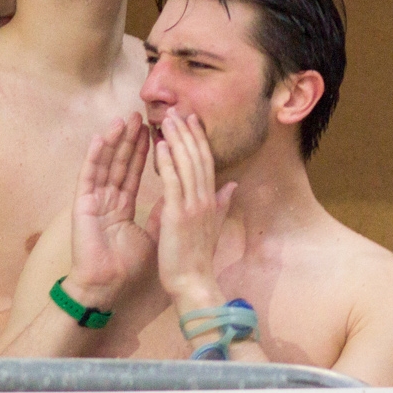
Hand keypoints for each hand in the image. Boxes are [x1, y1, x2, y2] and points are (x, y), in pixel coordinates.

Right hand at [68, 114, 154, 308]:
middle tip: (141, 115)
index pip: (135, 171)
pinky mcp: (82, 203)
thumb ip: (164, 213)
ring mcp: (94, 199)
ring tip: (125, 119)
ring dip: (114, 141)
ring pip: (105, 163)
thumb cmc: (126, 265)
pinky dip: (93, 156)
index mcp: (122, 205)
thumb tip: (181, 198)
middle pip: (120, 162)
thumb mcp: (153, 235)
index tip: (156, 130)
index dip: (144, 151)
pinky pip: (88, 175)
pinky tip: (99, 138)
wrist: (106, 285)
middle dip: (130, 139)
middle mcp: (107, 198)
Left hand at [155, 109, 235, 304]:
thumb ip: (222, 204)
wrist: (193, 282)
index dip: (199, 138)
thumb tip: (233, 185)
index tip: (192, 119)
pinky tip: (159, 145)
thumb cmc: (197, 258)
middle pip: (197, 157)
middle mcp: (205, 199)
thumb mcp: (213, 227)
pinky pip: (172, 182)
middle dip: (187, 132)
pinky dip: (167, 162)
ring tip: (166, 119)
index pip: (206, 161)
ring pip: (186, 164)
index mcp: (211, 200)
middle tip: (177, 110)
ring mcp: (192, 205)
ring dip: (176, 139)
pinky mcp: (177, 214)